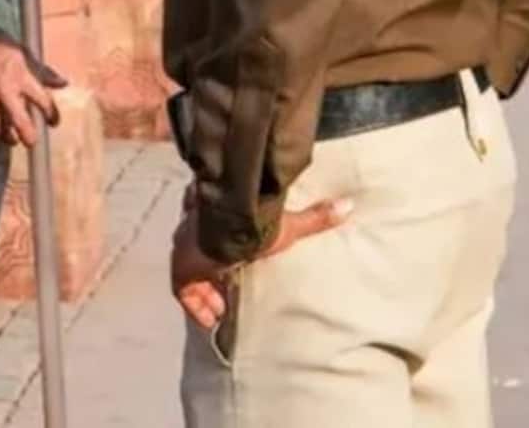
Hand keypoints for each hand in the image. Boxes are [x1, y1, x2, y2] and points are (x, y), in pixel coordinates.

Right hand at [0, 30, 64, 146]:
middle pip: (20, 123)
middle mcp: (5, 91)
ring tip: (12, 138)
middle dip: (28, 137)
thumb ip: (43, 72)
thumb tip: (63, 83)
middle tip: (31, 142)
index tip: (54, 122)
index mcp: (22, 77)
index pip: (43, 102)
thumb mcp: (25, 53)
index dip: (52, 115)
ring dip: (6, 136)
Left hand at [171, 185, 352, 329]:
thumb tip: (348, 205)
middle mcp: (195, 228)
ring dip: (204, 288)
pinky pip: (183, 293)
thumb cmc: (253, 224)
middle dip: (210, 267)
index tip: (230, 261)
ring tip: (222, 307)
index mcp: (219, 213)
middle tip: (226, 287)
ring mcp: (184, 248)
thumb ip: (315, 218)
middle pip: (197, 247)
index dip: (222, 243)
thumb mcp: (287, 225)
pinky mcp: (180, 272)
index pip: (215, 223)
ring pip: (189, 269)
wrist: (224, 231)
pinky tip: (210, 322)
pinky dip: (196, 306)